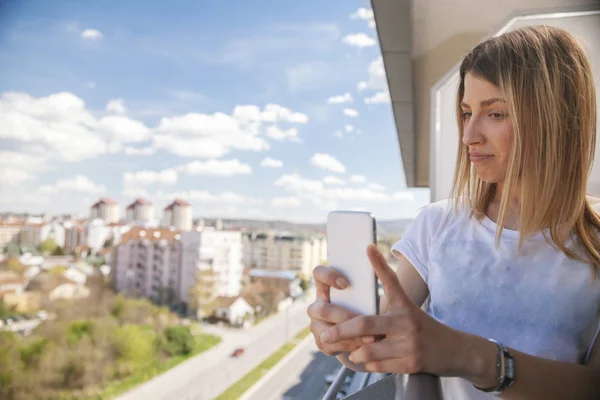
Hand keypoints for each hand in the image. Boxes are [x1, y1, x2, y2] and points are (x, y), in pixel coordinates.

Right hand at [307, 265, 373, 355]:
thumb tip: (378, 271)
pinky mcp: (321, 341)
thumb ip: (367, 285)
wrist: (365, 331)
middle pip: (322, 309)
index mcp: (326, 287)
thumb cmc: (366, 306)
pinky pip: (331, 346)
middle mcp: (317, 305)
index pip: (318, 273)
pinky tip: (364, 346)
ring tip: (371, 337)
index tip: (346, 284)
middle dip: (344, 317)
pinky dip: (349, 346)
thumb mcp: (367, 294)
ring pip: (325, 331)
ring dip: (350, 335)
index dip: (328, 276)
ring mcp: (316, 324)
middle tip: (365, 320)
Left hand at [319, 244, 460, 374]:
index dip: (379, 264)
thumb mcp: (408, 309)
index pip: (391, 281)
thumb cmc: (423, 327)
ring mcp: (409, 345)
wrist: (455, 350)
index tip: (368, 247)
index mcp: (405, 306)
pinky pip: (378, 366)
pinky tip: (369, 361)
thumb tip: (370, 284)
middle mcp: (406, 323)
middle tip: (325, 335)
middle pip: (364, 324)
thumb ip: (388, 301)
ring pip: (368, 350)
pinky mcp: (411, 365)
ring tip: (352, 351)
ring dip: (355, 353)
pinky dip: (369, 364)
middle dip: (340, 331)